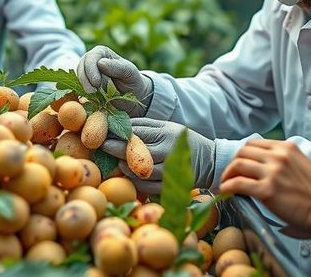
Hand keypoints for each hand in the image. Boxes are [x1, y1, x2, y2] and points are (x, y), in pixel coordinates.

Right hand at [76, 46, 152, 115]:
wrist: (133, 96)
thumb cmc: (132, 80)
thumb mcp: (129, 72)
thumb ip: (117, 67)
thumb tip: (100, 63)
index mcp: (102, 53)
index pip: (91, 57)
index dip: (91, 70)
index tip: (96, 83)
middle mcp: (91, 61)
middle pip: (81, 67)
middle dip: (85, 80)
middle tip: (92, 92)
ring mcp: (86, 74)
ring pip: (78, 78)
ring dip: (83, 87)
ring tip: (92, 96)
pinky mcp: (85, 86)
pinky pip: (78, 88)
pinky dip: (81, 94)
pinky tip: (87, 100)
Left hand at [101, 118, 215, 192]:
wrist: (209, 161)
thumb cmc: (182, 140)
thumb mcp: (167, 127)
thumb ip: (145, 125)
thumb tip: (120, 123)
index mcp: (166, 133)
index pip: (136, 132)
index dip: (118, 133)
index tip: (103, 132)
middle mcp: (167, 151)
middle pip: (134, 151)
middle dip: (115, 149)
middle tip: (102, 146)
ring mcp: (168, 170)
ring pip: (138, 171)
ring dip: (124, 167)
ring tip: (115, 162)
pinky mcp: (170, 185)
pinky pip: (147, 187)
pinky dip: (135, 182)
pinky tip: (129, 176)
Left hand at [220, 139, 310, 242]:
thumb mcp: (301, 164)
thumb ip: (283, 160)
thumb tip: (263, 166)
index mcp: (287, 147)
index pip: (255, 143)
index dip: (243, 154)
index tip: (239, 164)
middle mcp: (278, 156)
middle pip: (243, 152)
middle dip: (233, 163)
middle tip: (230, 175)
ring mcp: (272, 172)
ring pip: (238, 165)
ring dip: (227, 175)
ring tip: (225, 184)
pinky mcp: (267, 190)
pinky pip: (238, 184)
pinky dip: (227, 187)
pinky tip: (225, 192)